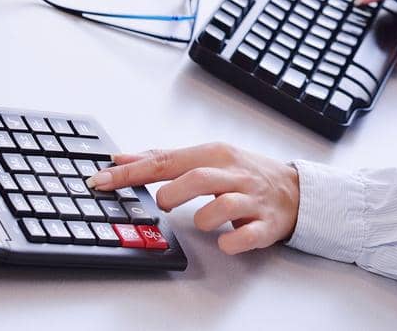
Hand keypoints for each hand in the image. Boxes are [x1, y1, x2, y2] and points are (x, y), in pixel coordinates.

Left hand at [86, 143, 299, 254]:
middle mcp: (233, 174)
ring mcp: (250, 199)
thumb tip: (121, 158)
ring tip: (201, 221)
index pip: (166, 160)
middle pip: (197, 178)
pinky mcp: (265, 224)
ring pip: (222, 205)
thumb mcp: (207, 158)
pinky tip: (225, 240)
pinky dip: (231, 240)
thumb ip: (164, 159)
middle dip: (173, 193)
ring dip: (204, 218)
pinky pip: (246, 235)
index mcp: (215, 154)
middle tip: (163, 203)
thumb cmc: (244, 174)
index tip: (101, 180)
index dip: (131, 172)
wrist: (295, 190)